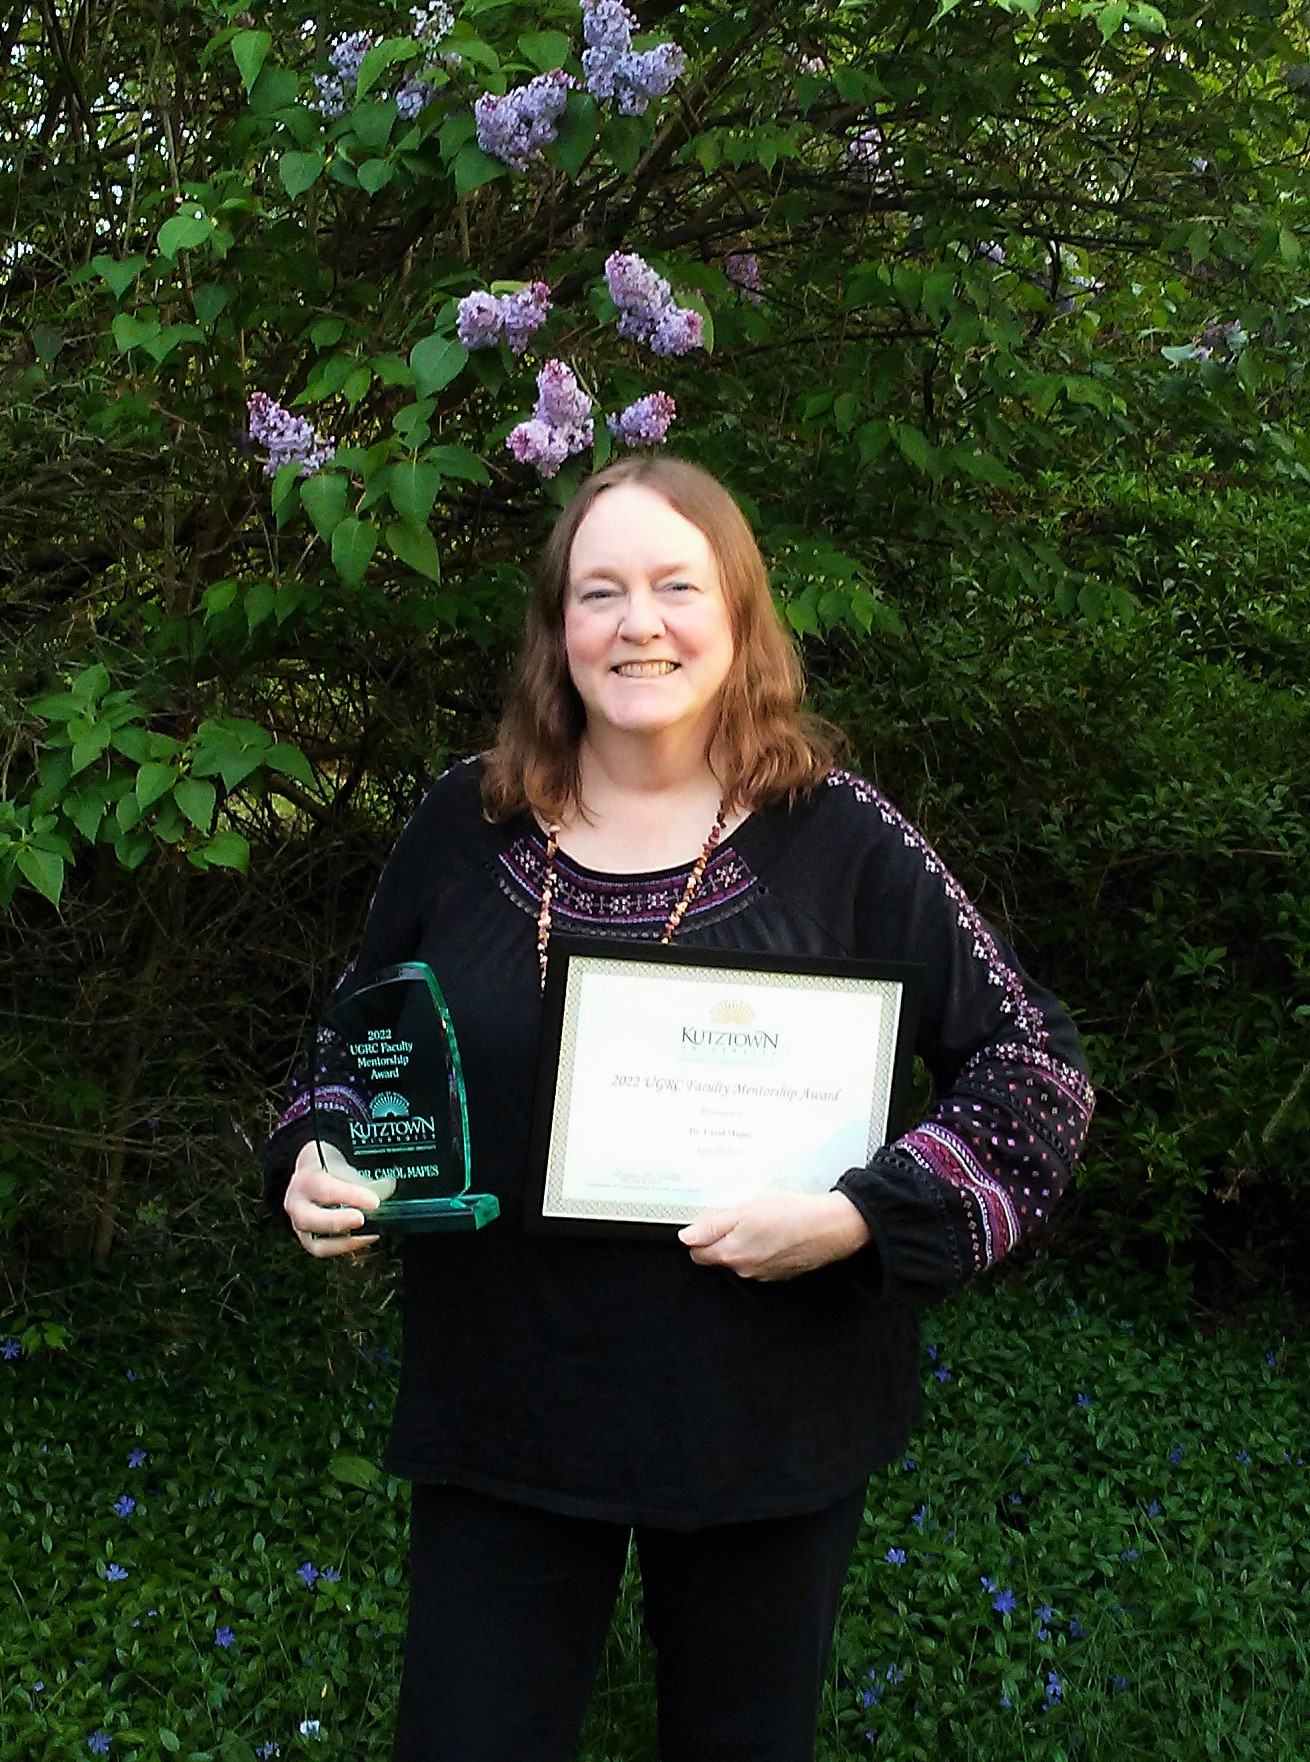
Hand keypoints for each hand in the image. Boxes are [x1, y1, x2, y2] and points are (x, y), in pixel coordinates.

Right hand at [285, 1139, 383, 1257]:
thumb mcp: (343, 1162)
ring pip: (315, 1242)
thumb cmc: (330, 1165)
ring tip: (368, 1235)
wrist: (313, 1169)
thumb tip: (388, 1188)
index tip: (373, 1201)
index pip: (323, 1188)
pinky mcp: (309, 1240)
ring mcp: (300, 1225)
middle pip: (310, 1219)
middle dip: (337, 1222)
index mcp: (305, 1180)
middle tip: (362, 1219)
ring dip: (344, 1242)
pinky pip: (323, 1250)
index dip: (349, 1195)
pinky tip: (364, 1240)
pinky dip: (345, 1248)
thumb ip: (361, 1177)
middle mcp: (297, 1205)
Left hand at [678, 1190, 870, 1282]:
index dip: (700, 1234)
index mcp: (731, 1255)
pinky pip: (761, 1260)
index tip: (710, 1219)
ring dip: (744, 1241)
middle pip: (718, 1256)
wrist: (832, 1227)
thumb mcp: (745, 1210)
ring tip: (762, 1219)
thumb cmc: (792, 1215)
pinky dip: (764, 1247)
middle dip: (721, 1238)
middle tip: (738, 1214)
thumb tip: (687, 1236)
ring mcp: (764, 1274)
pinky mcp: (781, 1272)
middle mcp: (745, 1270)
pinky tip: (776, 1231)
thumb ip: (713, 1225)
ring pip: (741, 1258)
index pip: (697, 1253)